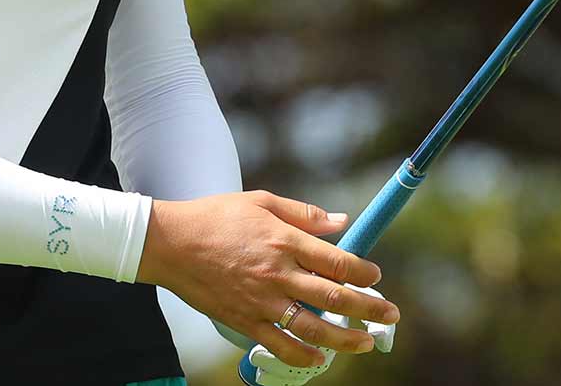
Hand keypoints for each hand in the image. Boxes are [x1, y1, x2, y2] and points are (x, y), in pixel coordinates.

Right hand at [135, 190, 398, 369]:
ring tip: (365, 343)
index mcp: (284, 240)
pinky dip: (302, 356)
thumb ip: (304, 214)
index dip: (363, 272)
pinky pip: (279, 345)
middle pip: (333, 297)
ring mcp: (261, 301)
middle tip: (390, 315)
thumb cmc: (215, 217)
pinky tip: (319, 359)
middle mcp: (277, 273)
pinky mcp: (244, 320)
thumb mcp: (261, 201)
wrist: (171, 244)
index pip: (336, 261)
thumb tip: (342, 221)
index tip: (375, 277)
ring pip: (312, 328)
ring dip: (344, 339)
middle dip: (368, 309)